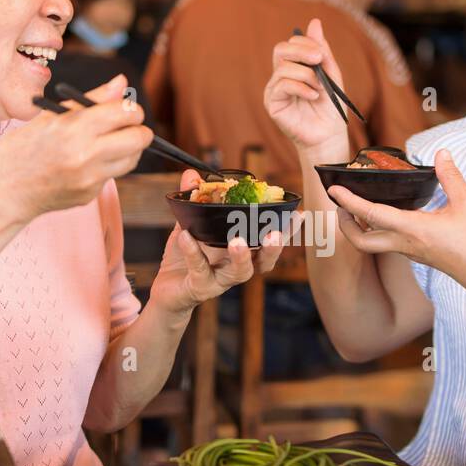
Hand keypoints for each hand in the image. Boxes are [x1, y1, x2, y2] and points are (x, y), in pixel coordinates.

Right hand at [0, 74, 151, 222]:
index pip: (126, 113)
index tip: (126, 109)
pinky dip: (106, 166)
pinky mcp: (89, 195)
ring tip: (106, 143)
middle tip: (128, 126)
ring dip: (127, 149)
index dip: (131, 109)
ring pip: (132, 159)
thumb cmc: (23, 147)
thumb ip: (92, 99)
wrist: (3, 189)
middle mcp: (86, 155)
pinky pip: (112, 175)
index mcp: (74, 128)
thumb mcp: (52, 116)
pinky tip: (84, 163)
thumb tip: (122, 83)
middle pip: (139, 139)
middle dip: (138, 129)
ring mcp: (89, 179)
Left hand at [148, 170, 287, 312]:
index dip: (287, 231)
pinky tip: (186, 236)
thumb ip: (192, 200)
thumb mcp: (189, 225)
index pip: (269, 241)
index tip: (299, 214)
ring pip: (240, 273)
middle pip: (264, 262)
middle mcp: (237, 267)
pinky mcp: (200, 288)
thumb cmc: (186, 259)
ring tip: (237, 241)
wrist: (166, 291)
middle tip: (274, 234)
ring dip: (241, 257)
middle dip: (273, 248)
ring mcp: (221, 280)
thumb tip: (192, 175)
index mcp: (243, 251)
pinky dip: (193, 252)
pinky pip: (199, 270)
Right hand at [263, 18, 350, 159]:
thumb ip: (322, 51)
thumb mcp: (330, 74)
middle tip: (318, 59)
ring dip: (307, 75)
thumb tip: (314, 22)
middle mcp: (280, 76)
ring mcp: (274, 89)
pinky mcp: (272, 103)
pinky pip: (283, 85)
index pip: (291, 44)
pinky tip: (313, 96)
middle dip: (301, 51)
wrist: (329, 134)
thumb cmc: (330, 106)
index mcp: (293, 67)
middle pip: (280, 49)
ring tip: (320, 88)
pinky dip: (301, 87)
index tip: (322, 54)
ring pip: (284, 68)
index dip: (305, 44)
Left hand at [328, 149, 465, 294]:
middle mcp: (405, 244)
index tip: (334, 189)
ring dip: (360, 227)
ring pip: (373, 244)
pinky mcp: (419, 255)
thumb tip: (442, 153)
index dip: (349, 201)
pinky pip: (390, 243)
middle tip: (341, 204)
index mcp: (413, 230)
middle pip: (360, 242)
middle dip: (345, 224)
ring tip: (359, 205)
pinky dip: (379, 229)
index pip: (370, 215)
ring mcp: (411, 252)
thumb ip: (451, 176)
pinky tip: (388, 214)